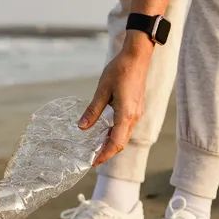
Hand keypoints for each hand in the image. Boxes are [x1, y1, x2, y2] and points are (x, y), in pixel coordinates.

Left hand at [79, 32, 153, 166]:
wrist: (137, 57)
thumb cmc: (120, 70)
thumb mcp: (102, 90)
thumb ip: (93, 110)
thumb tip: (82, 127)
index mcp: (126, 114)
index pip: (115, 142)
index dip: (104, 154)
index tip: (93, 162)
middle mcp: (134, 117)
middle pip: (121, 142)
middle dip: (107, 152)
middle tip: (92, 158)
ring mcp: (136, 113)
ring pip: (124, 135)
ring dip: (111, 143)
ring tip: (96, 147)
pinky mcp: (136, 108)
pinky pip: (126, 127)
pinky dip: (116, 134)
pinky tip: (105, 132)